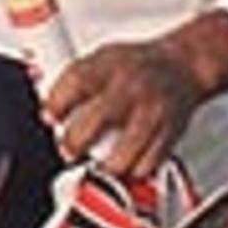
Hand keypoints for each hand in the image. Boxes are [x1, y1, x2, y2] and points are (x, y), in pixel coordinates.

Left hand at [46, 37, 202, 178]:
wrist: (184, 64)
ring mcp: (152, 111)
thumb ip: (75, 78)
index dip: (56, 103)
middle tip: (68, 149)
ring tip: (98, 165)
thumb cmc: (138, 64)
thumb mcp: (104, 56)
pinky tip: (126, 165)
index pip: (77, 80)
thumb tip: (43, 102)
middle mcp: (132, 87)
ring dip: (105, 165)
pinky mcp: (170, 132)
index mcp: (111, 64)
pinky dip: (133, 171)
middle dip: (74, 142)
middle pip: (96, 120)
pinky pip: (148, 164)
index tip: (49, 117)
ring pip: (124, 152)